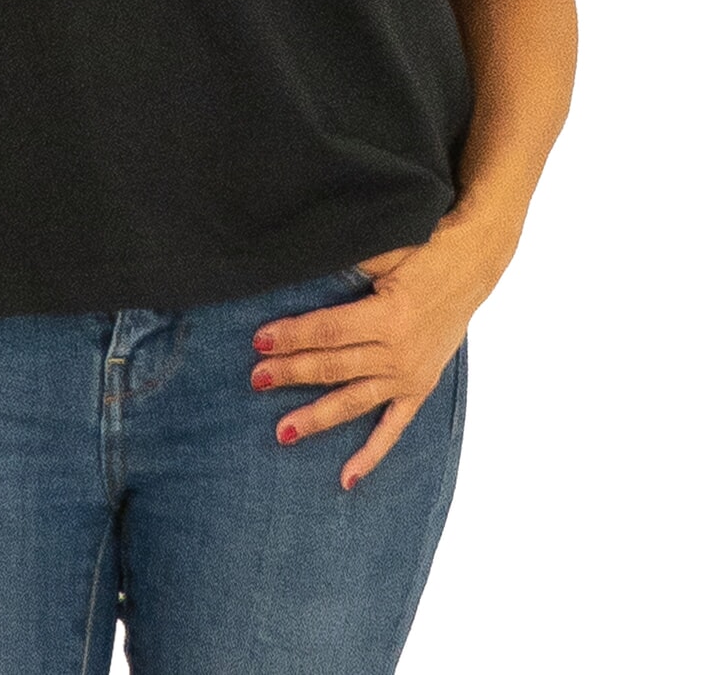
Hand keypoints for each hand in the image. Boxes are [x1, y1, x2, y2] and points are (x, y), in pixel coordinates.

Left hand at [249, 222, 508, 490]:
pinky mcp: (420, 388)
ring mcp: (410, 375)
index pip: (328, 330)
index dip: (292, 335)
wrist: (472, 265)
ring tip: (281, 431)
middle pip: (334, 366)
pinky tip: (346, 479)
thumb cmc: (423, 250)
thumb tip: (300, 263)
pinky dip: (371, 454)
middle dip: (291, 372)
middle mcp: (398, 351)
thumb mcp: (385, 252)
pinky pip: (393, 427)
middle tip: (256, 378)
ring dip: (317, 417)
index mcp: (387, 315)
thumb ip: (346, 264)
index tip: (260, 340)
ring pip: (354, 401)